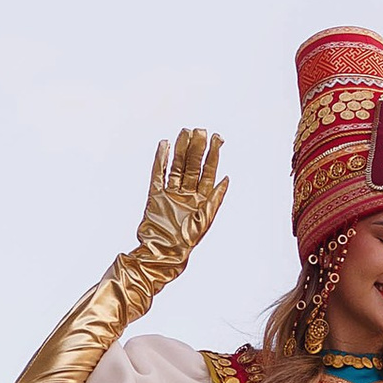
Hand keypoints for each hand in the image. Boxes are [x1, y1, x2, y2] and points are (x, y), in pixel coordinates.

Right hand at [130, 129, 227, 281]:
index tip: (217, 138)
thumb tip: (227, 178)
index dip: (213, 154)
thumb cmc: (186, 242)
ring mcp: (171, 193)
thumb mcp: (205, 220)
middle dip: (197, 147)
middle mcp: (187, 194)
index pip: (208, 171)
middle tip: (200, 129)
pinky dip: (160, 160)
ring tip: (184, 132)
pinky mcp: (155, 196)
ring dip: (180, 150)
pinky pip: (158, 174)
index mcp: (201, 199)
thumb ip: (215, 199)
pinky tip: (163, 146)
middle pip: (193, 165)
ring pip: (176, 166)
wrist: (163, 253)